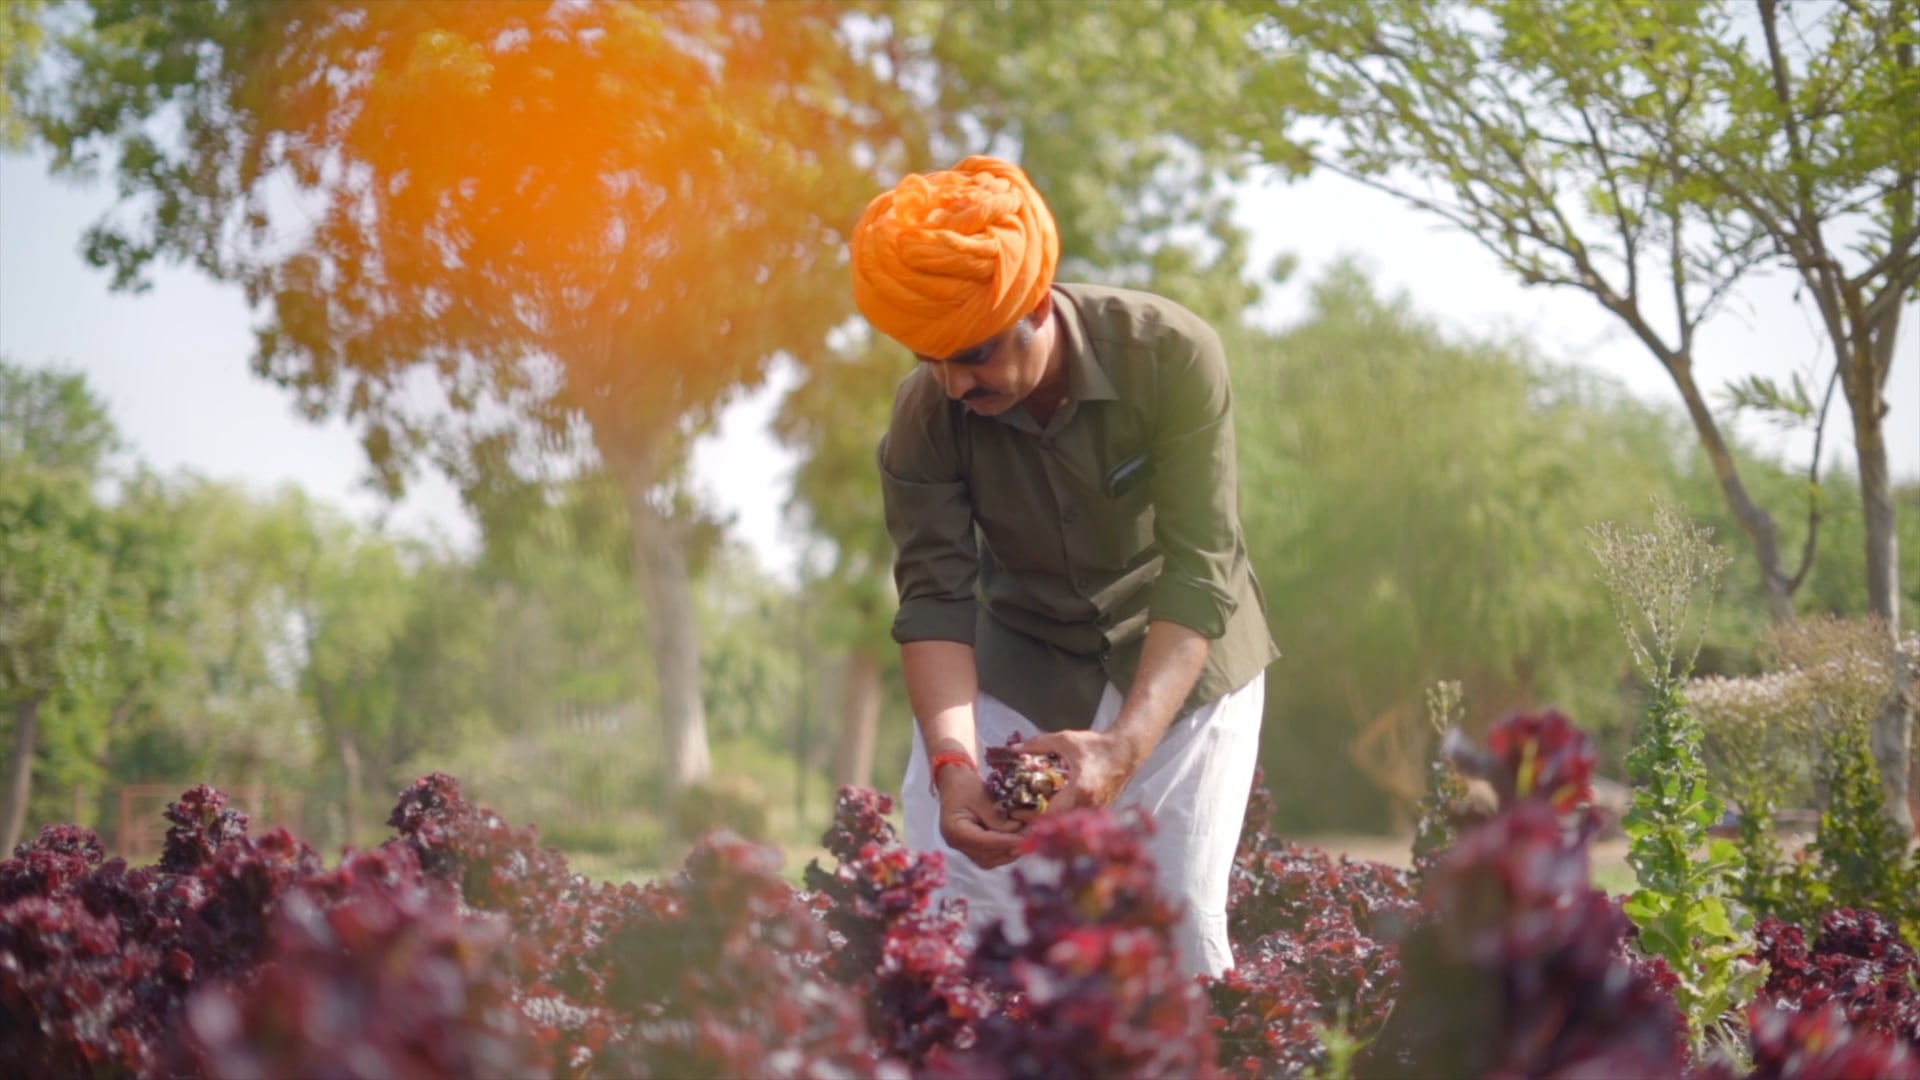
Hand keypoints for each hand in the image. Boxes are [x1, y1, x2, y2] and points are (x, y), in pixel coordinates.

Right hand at [936, 765, 1025, 869]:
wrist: (954, 781)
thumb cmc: (965, 785)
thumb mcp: (982, 797)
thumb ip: (997, 818)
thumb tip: (1016, 831)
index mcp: (954, 829)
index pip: (982, 841)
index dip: (1004, 841)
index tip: (1022, 838)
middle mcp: (956, 843)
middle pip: (986, 856)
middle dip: (1009, 848)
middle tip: (1029, 838)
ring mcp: (963, 847)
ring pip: (990, 860)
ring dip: (1009, 852)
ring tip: (1026, 840)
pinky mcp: (972, 847)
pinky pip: (990, 856)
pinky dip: (1004, 850)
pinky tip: (1017, 841)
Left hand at [1012, 729, 1145, 820]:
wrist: (1125, 751)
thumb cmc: (1096, 745)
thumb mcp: (1065, 740)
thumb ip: (1038, 744)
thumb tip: (1014, 750)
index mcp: (1080, 790)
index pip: (1049, 814)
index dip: (1028, 816)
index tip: (1014, 811)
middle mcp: (1088, 806)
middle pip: (1055, 824)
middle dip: (1034, 822)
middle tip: (1018, 815)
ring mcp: (1095, 811)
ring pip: (1065, 825)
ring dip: (1047, 822)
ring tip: (1029, 813)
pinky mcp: (1098, 812)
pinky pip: (1074, 820)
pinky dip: (1060, 818)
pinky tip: (1049, 809)